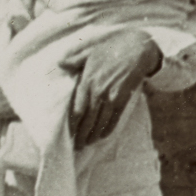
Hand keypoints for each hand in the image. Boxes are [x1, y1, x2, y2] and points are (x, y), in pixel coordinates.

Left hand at [66, 30, 161, 148]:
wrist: (136, 49)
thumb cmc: (111, 49)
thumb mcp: (89, 51)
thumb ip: (74, 59)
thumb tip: (59, 63)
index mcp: (87, 81)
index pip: (77, 109)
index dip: (73, 124)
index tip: (69, 134)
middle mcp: (97, 91)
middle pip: (87, 119)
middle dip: (82, 134)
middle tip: (77, 145)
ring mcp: (111, 96)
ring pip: (100, 121)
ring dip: (94, 134)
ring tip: (88, 143)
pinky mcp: (123, 98)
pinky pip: (114, 118)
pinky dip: (108, 129)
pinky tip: (103, 136)